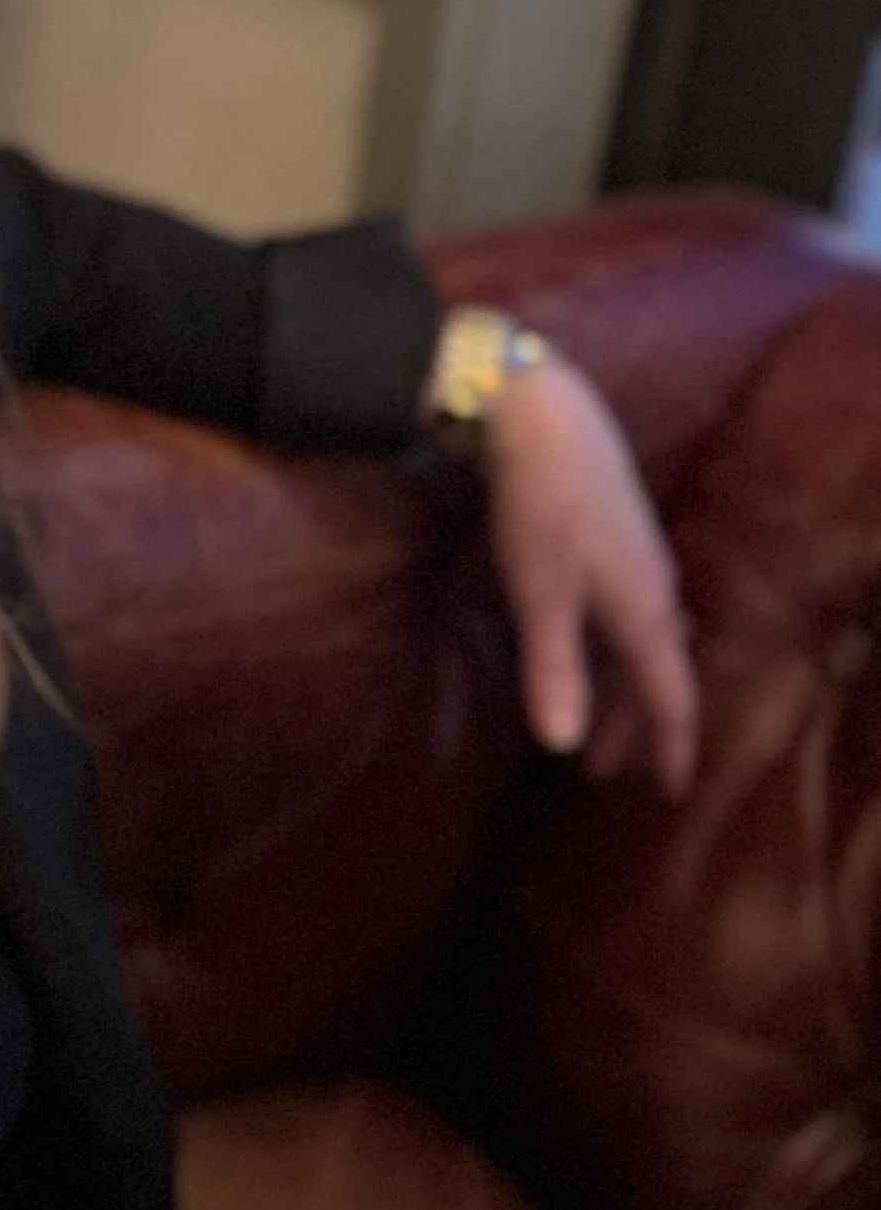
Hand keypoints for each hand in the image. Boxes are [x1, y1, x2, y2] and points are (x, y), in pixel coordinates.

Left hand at [481, 355, 696, 794]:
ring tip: (588, 719)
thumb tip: (561, 744)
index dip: (669, 746)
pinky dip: (609, 647)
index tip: (668, 789)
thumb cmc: (543, 509)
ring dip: (616, 687)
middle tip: (603, 772)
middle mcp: (655, 591)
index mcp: (645, 613)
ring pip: (638, 642)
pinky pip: (626, 612)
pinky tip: (586, 643)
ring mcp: (639, 561)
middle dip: (630, 725)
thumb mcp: (540, 597)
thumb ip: (553, 670)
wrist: (549, 419)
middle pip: (652, 674)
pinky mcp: (617, 537)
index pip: (669, 697)